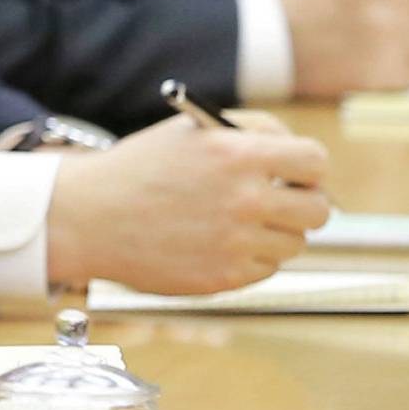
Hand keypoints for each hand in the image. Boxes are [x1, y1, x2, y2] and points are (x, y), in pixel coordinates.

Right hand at [47, 112, 330, 294]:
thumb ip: (254, 131)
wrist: (91, 217)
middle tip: (284, 201)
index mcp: (238, 154)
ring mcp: (235, 244)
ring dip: (277, 232)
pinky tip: (220, 243)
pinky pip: (266, 269)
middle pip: (318, 210)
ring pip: (294, 243)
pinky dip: (252, 257)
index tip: (300, 174)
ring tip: (240, 222)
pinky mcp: (223, 278)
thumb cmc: (143, 168)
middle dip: (305, 203)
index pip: (316, 162)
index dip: (311, 168)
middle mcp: (244, 200)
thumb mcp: (195, 130)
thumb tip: (302, 155)